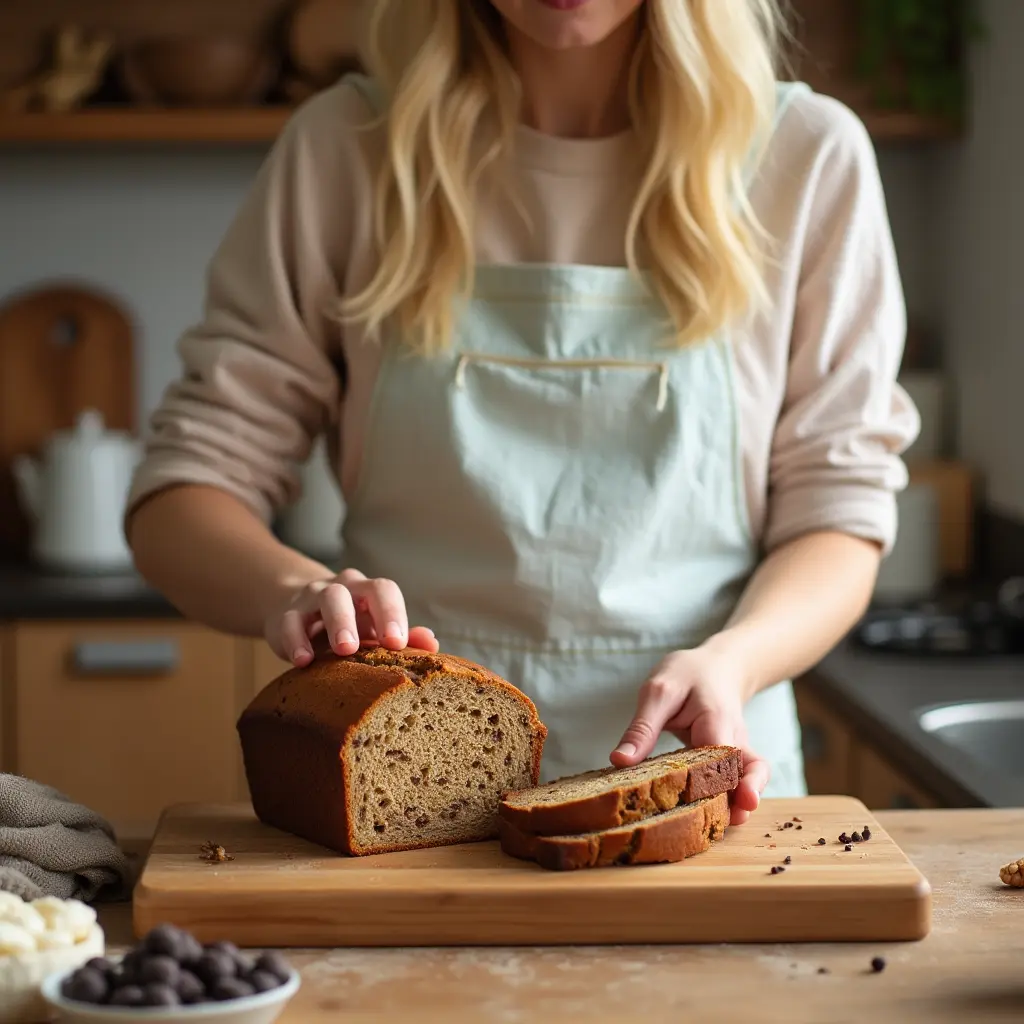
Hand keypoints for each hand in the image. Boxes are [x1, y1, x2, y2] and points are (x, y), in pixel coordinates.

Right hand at [264, 568, 439, 665]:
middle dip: (363, 617)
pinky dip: (295, 640)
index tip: (398, 643)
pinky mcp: (285, 616)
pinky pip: (289, 622)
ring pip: (325, 599)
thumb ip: (402, 638)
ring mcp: (312, 599)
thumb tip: (433, 645)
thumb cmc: (350, 626)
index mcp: (368, 592)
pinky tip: (303, 661)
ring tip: (344, 650)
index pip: (384, 590)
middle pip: (353, 590)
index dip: (393, 613)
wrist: (299, 613)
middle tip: (370, 646)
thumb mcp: (373, 631)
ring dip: (337, 623)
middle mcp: (342, 588)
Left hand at [609, 646, 769, 825]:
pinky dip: (736, 797)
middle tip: (733, 819)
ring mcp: (738, 750)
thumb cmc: (687, 674)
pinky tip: (715, 815)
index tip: (725, 802)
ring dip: (745, 800)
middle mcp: (735, 737)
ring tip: (730, 823)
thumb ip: (643, 728)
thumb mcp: (658, 691)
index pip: (724, 754)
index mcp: (715, 719)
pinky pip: (742, 779)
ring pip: (752, 776)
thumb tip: (619, 761)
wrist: (716, 667)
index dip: (724, 780)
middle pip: (749, 770)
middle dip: (745, 795)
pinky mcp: (733, 760)